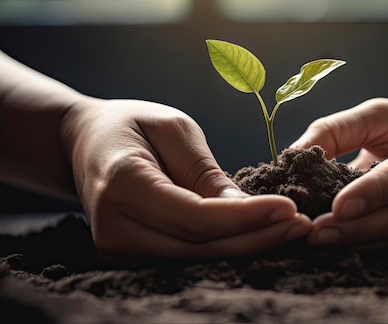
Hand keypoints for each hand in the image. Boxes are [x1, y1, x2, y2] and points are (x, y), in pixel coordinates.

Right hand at [61, 98, 311, 259]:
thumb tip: (242, 209)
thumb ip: (204, 171)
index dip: (245, 218)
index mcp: (122, 185)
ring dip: (247, 247)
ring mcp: (118, 248)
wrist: (85, 144)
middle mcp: (114, 227)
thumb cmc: (131, 126)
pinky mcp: (130, 256)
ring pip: (195, 260)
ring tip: (291, 231)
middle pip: (198, 247)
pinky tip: (260, 236)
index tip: (290, 208)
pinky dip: (226, 249)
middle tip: (302, 225)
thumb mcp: (172, 128)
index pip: (193, 216)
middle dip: (256, 238)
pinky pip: (186, 259)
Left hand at [291, 98, 387, 249]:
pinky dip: (366, 246)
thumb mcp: (381, 114)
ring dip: (356, 242)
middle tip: (312, 233)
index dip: (374, 191)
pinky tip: (335, 246)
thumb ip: (337, 129)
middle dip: (355, 228)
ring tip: (315, 242)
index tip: (338, 207)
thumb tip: (291, 155)